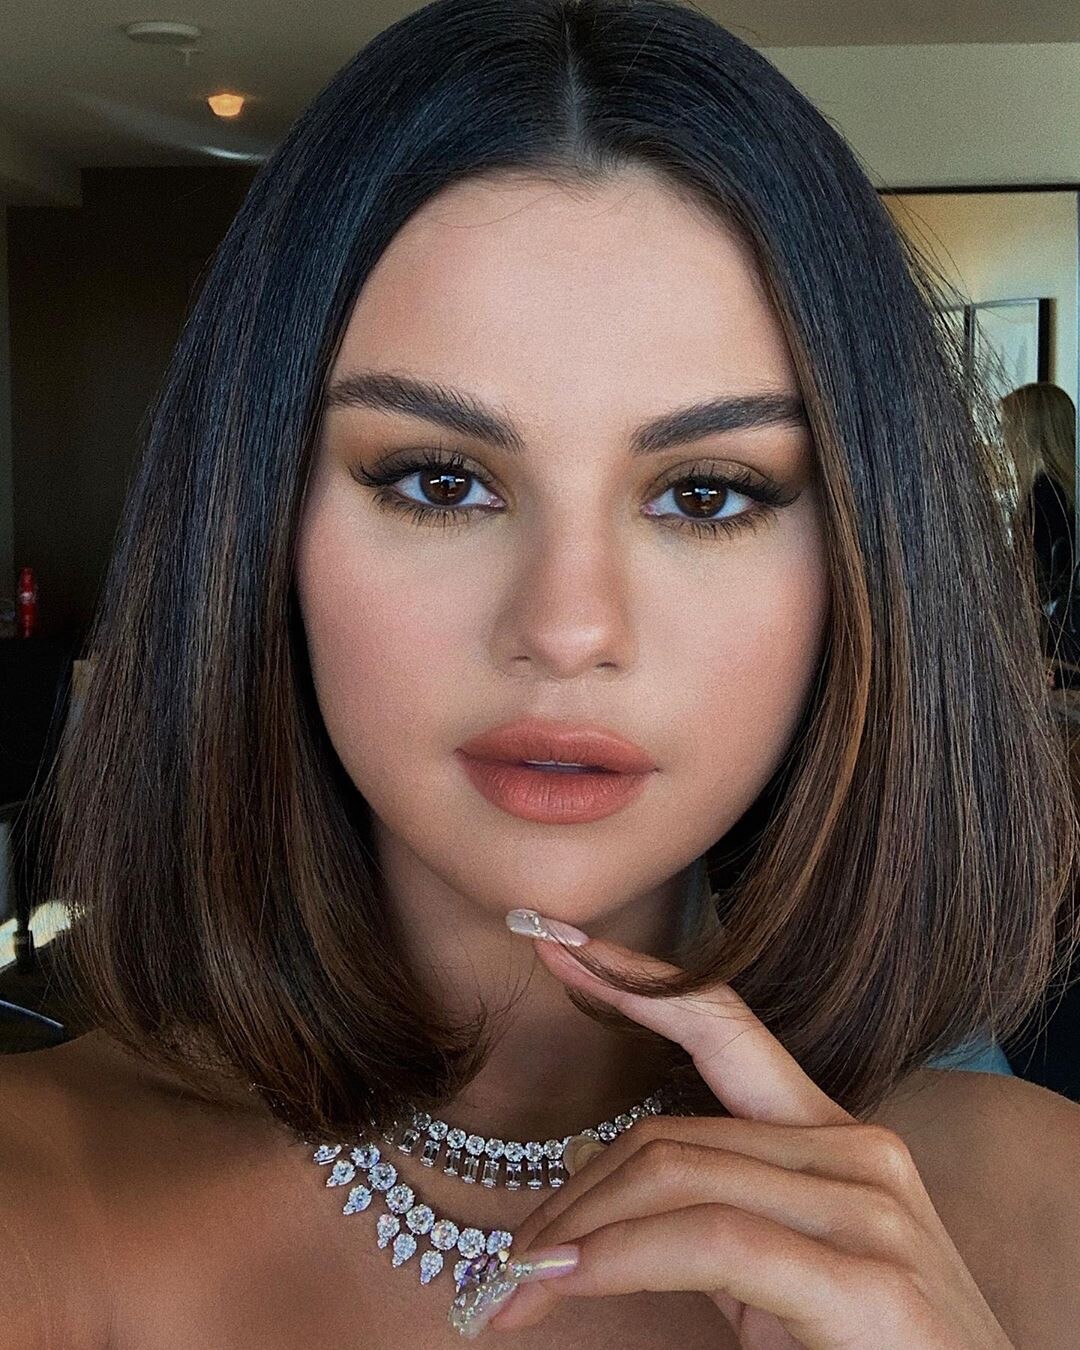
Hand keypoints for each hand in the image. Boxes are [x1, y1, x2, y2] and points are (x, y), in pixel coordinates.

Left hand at [483, 912, 1011, 1347]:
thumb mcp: (783, 1279)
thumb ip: (713, 1217)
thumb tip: (602, 1186)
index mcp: (835, 1139)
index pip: (722, 1025)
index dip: (635, 978)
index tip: (554, 939)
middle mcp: (858, 1150)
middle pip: (668, 1133)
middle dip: (572, 1191)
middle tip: (505, 1258)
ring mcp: (868, 1205)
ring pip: (674, 1173)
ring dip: (576, 1231)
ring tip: (516, 1286)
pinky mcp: (864, 1275)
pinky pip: (707, 1238)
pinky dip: (618, 1257)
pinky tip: (565, 1283)